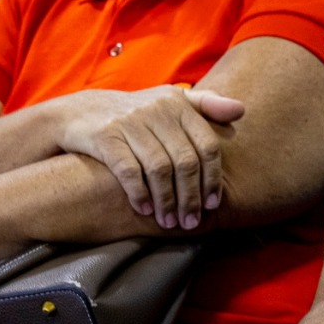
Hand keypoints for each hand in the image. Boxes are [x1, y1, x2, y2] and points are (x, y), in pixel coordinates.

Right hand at [53, 86, 242, 229]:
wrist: (81, 113)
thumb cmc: (136, 113)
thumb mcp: (170, 102)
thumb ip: (207, 105)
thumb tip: (241, 111)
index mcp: (177, 103)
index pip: (207, 145)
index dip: (213, 177)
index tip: (213, 203)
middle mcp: (156, 110)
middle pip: (186, 161)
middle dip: (191, 197)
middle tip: (191, 222)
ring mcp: (130, 122)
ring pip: (159, 169)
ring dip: (167, 201)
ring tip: (170, 222)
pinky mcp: (105, 136)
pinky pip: (129, 171)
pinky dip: (139, 194)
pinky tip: (145, 210)